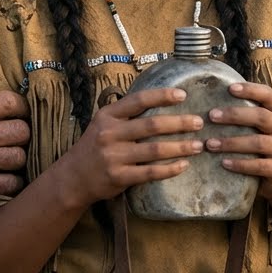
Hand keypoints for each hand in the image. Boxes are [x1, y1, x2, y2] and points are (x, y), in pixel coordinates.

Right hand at [0, 48, 30, 211]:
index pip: (10, 102)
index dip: (19, 106)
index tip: (15, 111)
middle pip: (22, 130)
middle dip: (21, 131)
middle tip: (13, 135)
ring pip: (19, 157)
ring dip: (17, 157)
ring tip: (8, 156)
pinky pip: (11, 183)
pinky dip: (12, 181)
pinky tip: (4, 177)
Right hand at [52, 88, 205, 210]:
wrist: (72, 178)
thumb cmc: (95, 146)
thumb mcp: (103, 123)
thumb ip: (126, 113)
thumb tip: (161, 99)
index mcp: (108, 115)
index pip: (139, 100)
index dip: (162, 96)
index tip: (183, 95)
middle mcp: (110, 134)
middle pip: (152, 125)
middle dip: (179, 123)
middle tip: (199, 122)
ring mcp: (114, 156)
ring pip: (155, 150)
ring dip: (180, 147)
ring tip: (198, 145)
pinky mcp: (118, 177)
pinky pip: (150, 173)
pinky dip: (170, 169)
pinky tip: (183, 165)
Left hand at [207, 81, 271, 213]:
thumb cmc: (258, 148)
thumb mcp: (255, 129)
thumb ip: (243, 116)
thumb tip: (211, 103)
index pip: (268, 96)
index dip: (251, 90)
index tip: (230, 88)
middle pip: (262, 117)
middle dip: (235, 115)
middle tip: (211, 116)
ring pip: (258, 142)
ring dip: (232, 142)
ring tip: (210, 144)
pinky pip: (260, 166)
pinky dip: (241, 164)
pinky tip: (224, 163)